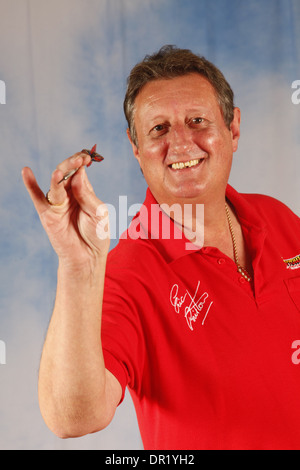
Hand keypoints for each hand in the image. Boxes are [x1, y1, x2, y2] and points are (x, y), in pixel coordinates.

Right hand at [22, 151, 109, 270]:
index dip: (81, 162)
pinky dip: (30, 185)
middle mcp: (68, 194)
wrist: (88, 257)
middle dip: (71, 165)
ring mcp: (57, 203)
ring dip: (58, 175)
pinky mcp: (47, 214)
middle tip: (79, 160)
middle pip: (66, 173)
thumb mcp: (98, 211)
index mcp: (83, 190)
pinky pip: (37, 197)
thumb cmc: (96, 233)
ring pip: (55, 184)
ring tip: (60, 172)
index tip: (87, 158)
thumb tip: (78, 174)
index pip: (79, 171)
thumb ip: (87, 194)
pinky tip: (26, 171)